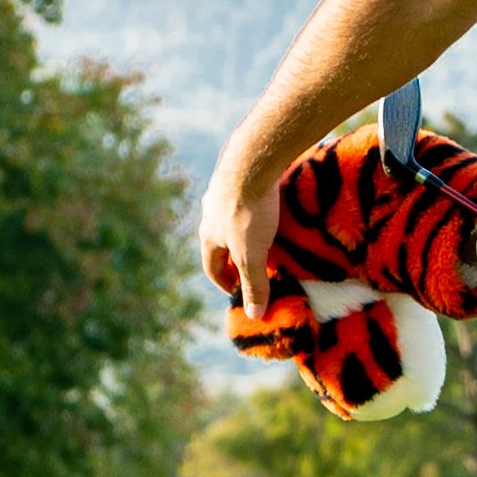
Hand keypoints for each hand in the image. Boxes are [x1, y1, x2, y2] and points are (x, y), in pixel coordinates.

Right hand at [199, 151, 282, 317]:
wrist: (252, 160)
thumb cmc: (248, 211)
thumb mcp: (252, 254)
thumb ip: (254, 283)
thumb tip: (254, 315)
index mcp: (208, 235)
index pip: (212, 267)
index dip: (224, 282)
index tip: (237, 291)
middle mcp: (210, 213)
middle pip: (219, 242)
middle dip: (234, 257)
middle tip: (252, 267)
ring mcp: (222, 191)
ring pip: (230, 219)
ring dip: (242, 232)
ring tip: (262, 239)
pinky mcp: (238, 174)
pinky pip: (243, 198)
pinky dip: (253, 210)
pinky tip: (268, 208)